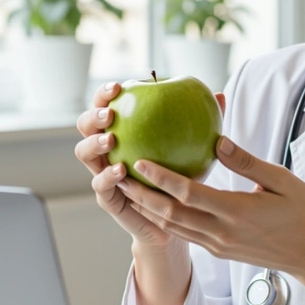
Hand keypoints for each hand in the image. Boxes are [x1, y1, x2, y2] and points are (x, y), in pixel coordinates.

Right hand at [74, 82, 225, 252]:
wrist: (176, 217)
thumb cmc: (184, 173)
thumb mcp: (196, 146)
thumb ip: (204, 120)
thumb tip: (220, 94)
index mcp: (123, 128)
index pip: (106, 103)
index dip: (106, 93)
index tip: (119, 87)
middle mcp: (106, 147)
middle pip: (85, 124)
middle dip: (93, 116)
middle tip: (110, 114)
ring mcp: (103, 171)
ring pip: (84, 153)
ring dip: (93, 144)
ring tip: (110, 141)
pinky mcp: (108, 196)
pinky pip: (100, 185)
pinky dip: (107, 176)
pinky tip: (121, 171)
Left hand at [118, 137, 304, 304]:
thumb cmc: (303, 213)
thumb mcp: (281, 180)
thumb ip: (246, 162)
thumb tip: (217, 139)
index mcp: (236, 212)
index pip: (187, 194)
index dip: (159, 178)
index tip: (139, 160)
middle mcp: (221, 233)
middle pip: (170, 214)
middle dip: (141, 195)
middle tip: (118, 174)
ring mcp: (218, 245)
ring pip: (173, 227)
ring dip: (147, 209)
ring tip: (127, 189)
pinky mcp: (219, 251)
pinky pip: (185, 234)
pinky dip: (165, 219)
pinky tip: (156, 204)